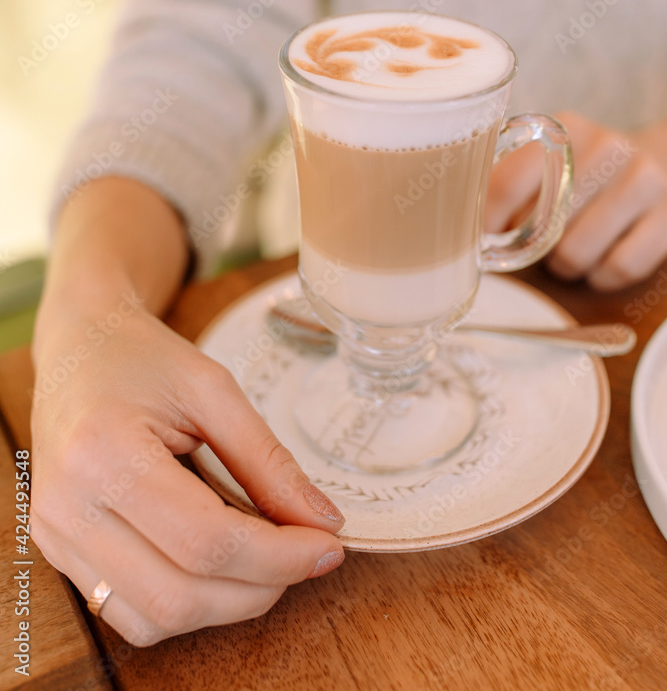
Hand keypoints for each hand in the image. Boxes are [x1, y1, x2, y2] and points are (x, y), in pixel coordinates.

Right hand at [30, 306, 344, 645]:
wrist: (78, 347)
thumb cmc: (143, 357)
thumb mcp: (214, 390)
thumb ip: (267, 460)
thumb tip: (323, 523)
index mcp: (104, 452)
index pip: (206, 541)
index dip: (279, 556)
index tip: (328, 545)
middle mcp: (67, 507)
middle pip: (179, 595)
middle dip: (259, 587)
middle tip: (306, 555)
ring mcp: (55, 536)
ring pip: (152, 621)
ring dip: (225, 605)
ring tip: (264, 559)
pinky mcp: (57, 550)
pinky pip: (127, 614)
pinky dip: (185, 604)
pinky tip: (217, 565)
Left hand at [485, 111, 666, 289]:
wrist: (662, 161)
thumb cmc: (586, 170)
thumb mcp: (550, 158)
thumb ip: (507, 178)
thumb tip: (460, 225)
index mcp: (564, 131)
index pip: (507, 184)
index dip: (486, 223)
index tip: (478, 241)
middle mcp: (607, 148)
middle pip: (542, 230)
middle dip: (532, 247)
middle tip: (537, 242)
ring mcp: (643, 182)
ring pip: (575, 254)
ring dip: (566, 265)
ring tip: (572, 247)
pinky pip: (618, 268)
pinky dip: (602, 276)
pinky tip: (601, 261)